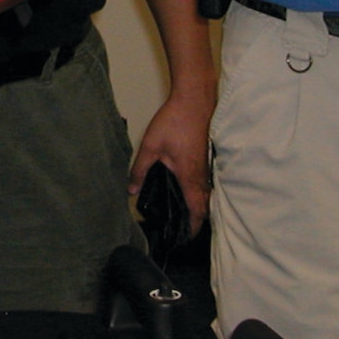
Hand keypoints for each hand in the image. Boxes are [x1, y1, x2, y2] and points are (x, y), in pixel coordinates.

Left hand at [129, 86, 212, 236]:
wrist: (194, 99)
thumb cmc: (175, 121)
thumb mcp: (150, 146)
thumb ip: (140, 169)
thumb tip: (131, 190)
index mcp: (190, 177)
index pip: (197, 211)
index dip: (192, 228)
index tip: (185, 238)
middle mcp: (202, 175)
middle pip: (204, 206)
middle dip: (195, 221)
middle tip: (182, 230)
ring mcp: (207, 165)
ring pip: (206, 194)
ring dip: (198, 206)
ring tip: (183, 214)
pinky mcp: (206, 156)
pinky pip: (206, 181)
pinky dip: (199, 191)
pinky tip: (185, 188)